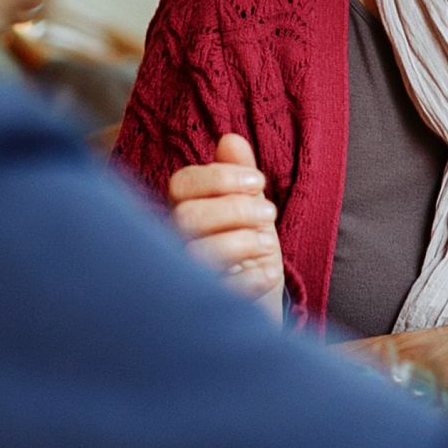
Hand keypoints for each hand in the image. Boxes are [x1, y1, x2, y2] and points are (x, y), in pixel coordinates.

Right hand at [167, 134, 283, 312]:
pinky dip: (250, 278)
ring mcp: (186, 276)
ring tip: (269, 244)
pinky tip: (270, 273)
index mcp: (185, 212)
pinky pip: (220, 289)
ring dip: (242, 241)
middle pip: (187, 216)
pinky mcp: (205, 305)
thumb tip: (230, 138)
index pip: (181, 184)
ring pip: (197, 252)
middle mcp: (177, 243)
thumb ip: (240, 176)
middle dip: (234, 209)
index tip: (258, 181)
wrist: (258, 308)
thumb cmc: (250, 253)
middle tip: (269, 214)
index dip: (218, 177)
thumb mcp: (251, 211)